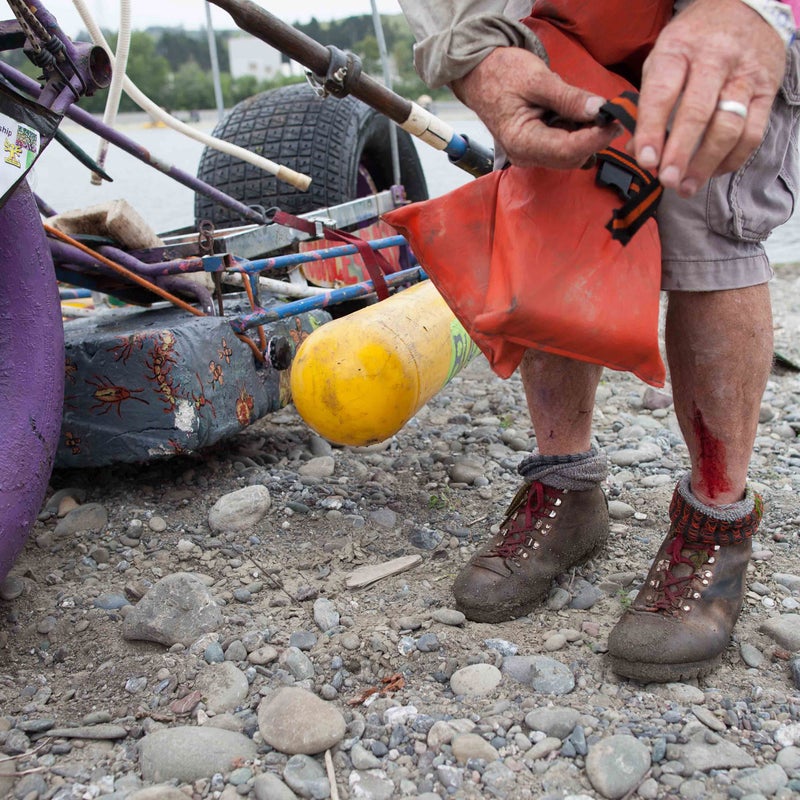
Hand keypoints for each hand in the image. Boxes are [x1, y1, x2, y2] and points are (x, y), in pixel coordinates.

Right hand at [452, 47, 620, 168]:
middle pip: (571, 157)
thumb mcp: (537, 80)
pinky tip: (574, 114)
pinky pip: (563, 148)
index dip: (595, 138)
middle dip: (594, 137)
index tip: (615, 120)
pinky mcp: (536, 149)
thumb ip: (569, 98)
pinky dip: (576, 132)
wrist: (480, 74)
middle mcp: (526, 156)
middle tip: (610, 112)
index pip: (568, 150)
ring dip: (585, 135)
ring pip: (570, 154)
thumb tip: (599, 110)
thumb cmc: (502, 74)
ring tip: (588, 109)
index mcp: (522, 142)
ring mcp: (530, 155)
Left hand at [633, 0, 786, 196]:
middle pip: (698, 113)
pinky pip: (752, 133)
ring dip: (705, 163)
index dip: (652, 131)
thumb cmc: (693, 43)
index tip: (645, 160)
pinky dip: (731, 159)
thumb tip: (636, 150)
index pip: (662, 94)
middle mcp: (714, 59)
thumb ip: (648, 104)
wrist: (745, 9)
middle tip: (666, 180)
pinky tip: (712, 172)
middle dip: (680, 153)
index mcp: (679, 50)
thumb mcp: (662, 60)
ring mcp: (744, 75)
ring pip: (728, 127)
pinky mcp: (766, 90)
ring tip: (686, 186)